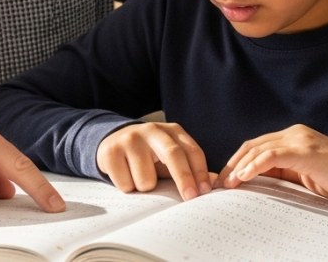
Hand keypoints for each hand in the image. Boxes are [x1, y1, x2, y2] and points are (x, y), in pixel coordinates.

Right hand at [97, 122, 212, 200]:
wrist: (112, 142)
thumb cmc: (149, 155)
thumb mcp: (169, 157)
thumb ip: (190, 167)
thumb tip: (216, 183)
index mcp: (172, 131)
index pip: (191, 151)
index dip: (200, 172)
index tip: (204, 192)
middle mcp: (152, 130)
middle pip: (173, 155)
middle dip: (184, 178)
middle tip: (190, 198)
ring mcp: (130, 139)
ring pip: (146, 179)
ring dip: (145, 188)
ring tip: (139, 178)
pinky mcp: (111, 151)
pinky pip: (126, 184)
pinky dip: (127, 187)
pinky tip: (124, 175)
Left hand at [217, 124, 327, 207]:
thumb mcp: (305, 176)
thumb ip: (283, 173)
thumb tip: (254, 184)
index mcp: (294, 138)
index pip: (256, 146)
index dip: (237, 162)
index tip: (224, 180)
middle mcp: (295, 134)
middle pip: (253, 146)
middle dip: (233, 164)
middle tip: (219, 183)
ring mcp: (301, 141)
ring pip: (260, 149)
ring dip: (239, 166)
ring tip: (228, 183)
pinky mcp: (307, 152)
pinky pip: (273, 155)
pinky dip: (255, 165)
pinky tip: (244, 177)